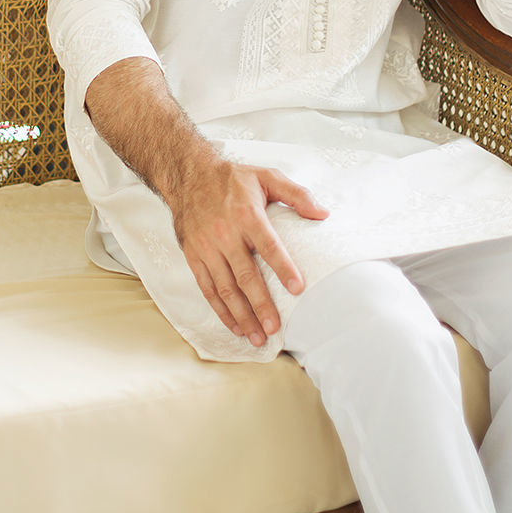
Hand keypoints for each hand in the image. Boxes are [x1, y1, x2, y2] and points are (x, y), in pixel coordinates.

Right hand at [172, 161, 328, 346]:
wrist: (188, 175)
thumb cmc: (232, 179)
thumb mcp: (267, 176)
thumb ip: (297, 195)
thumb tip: (323, 214)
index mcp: (247, 214)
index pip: (268, 246)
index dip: (283, 268)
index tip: (298, 288)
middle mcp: (225, 234)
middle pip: (245, 276)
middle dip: (261, 305)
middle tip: (275, 328)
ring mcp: (206, 248)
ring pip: (225, 288)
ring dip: (241, 315)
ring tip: (257, 337)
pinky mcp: (193, 256)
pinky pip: (207, 288)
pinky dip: (220, 310)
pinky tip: (235, 326)